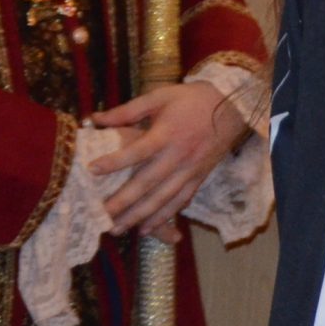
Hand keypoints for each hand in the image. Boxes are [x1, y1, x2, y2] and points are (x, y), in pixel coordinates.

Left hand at [89, 82, 247, 234]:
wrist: (233, 106)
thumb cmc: (193, 99)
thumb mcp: (161, 96)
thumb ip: (128, 110)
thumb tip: (95, 118)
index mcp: (168, 133)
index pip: (138, 150)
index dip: (115, 161)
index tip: (91, 169)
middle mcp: (178, 155)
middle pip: (147, 182)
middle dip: (122, 201)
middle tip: (100, 215)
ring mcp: (190, 169)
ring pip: (162, 197)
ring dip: (139, 215)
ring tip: (116, 229)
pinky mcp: (199, 177)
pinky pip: (179, 201)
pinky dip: (163, 216)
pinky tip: (145, 228)